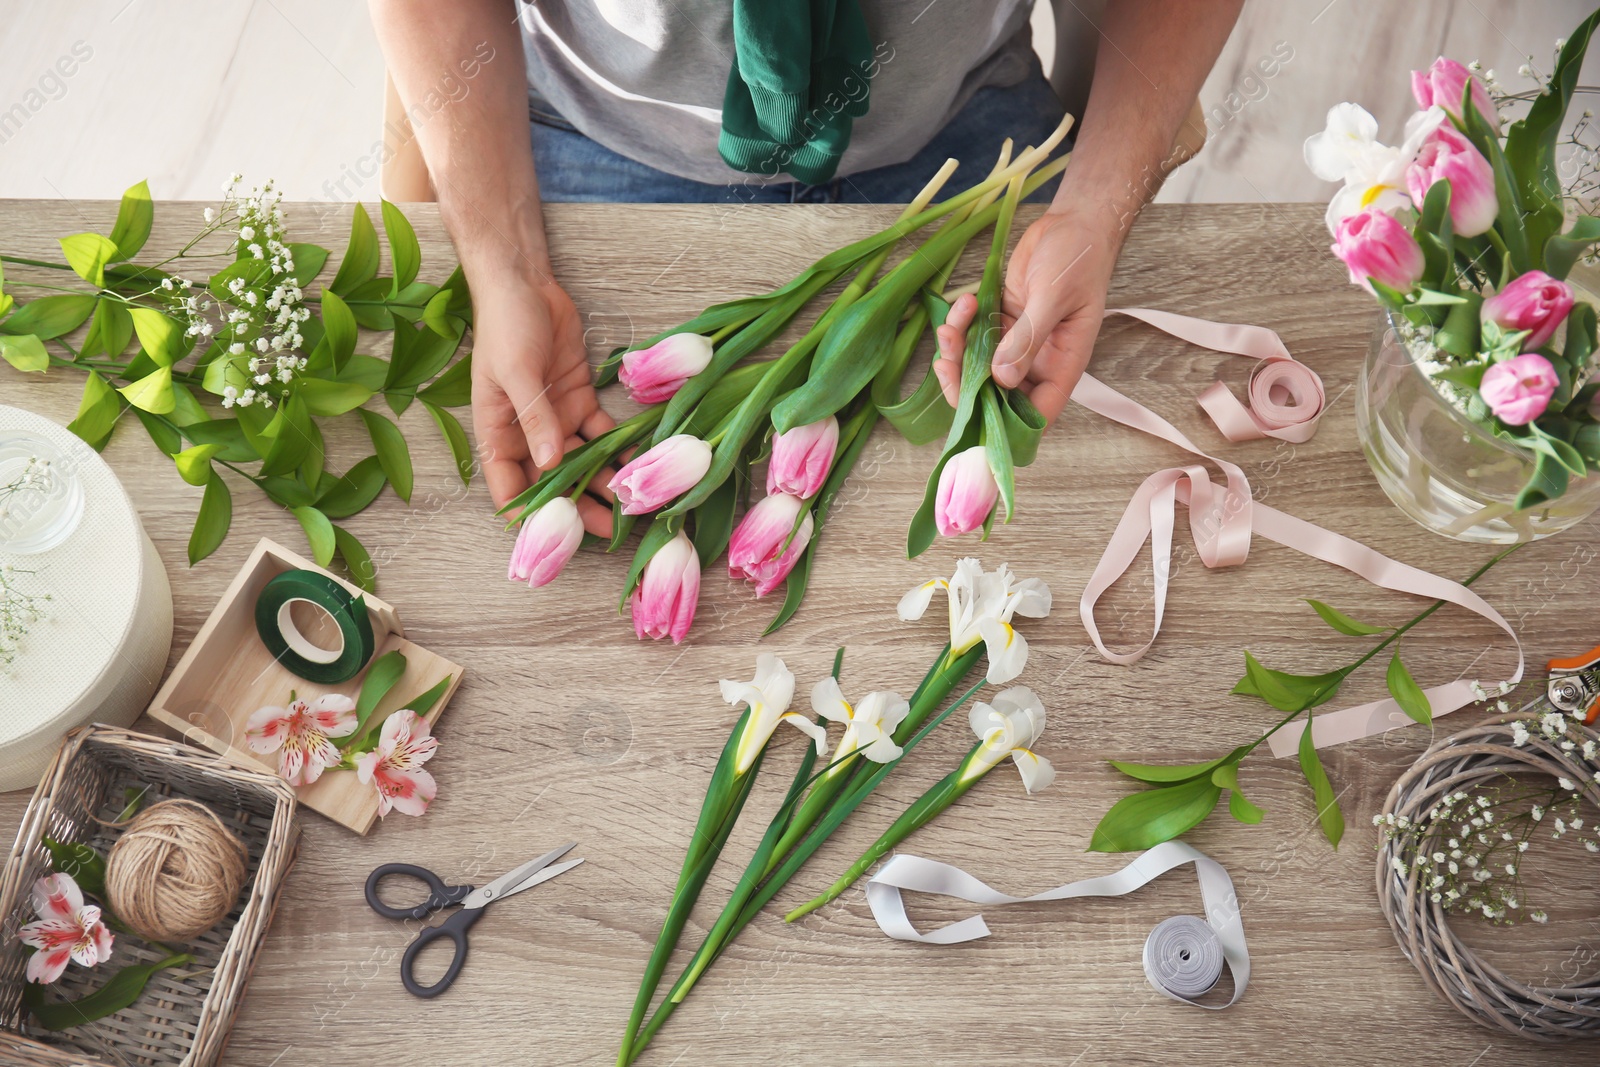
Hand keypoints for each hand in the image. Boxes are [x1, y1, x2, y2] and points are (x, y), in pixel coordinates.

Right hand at [470, 273, 615, 534]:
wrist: (525, 283)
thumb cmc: (506, 325)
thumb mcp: (516, 373)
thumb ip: (534, 419)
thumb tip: (551, 463)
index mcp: (496, 432)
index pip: (508, 486)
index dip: (528, 513)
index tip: (553, 536)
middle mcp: (526, 434)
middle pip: (552, 481)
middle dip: (577, 507)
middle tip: (608, 532)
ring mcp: (555, 418)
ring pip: (581, 462)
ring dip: (603, 483)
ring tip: (632, 507)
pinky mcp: (580, 401)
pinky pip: (601, 434)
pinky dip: (618, 449)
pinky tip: (640, 466)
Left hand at [934, 207, 1121, 422]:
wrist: (1074, 222)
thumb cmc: (1079, 259)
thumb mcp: (1054, 296)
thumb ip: (1028, 338)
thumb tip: (1003, 379)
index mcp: (1062, 366)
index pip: (1035, 415)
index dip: (1004, 426)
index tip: (973, 415)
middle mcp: (1038, 362)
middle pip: (997, 396)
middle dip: (966, 385)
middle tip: (946, 362)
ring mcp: (1017, 342)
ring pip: (978, 367)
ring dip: (958, 351)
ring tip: (953, 323)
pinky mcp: (1001, 321)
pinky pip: (973, 337)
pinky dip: (961, 325)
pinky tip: (964, 301)